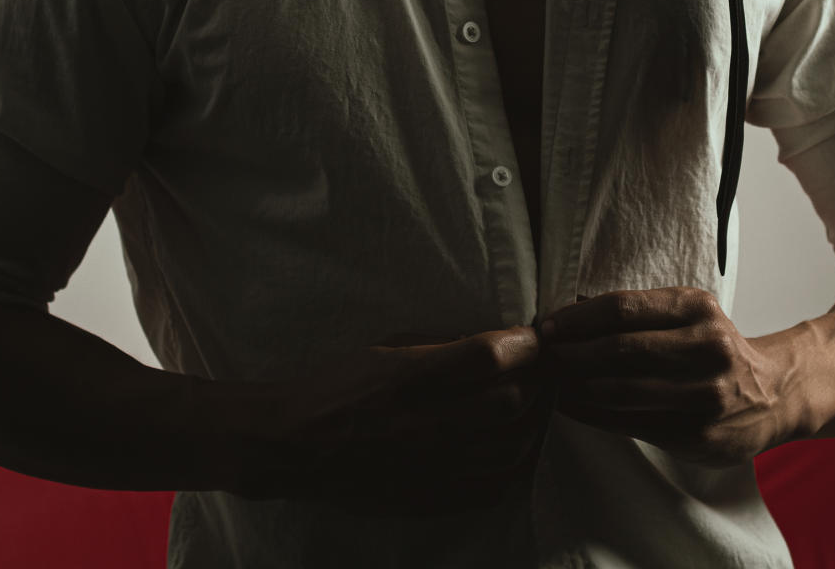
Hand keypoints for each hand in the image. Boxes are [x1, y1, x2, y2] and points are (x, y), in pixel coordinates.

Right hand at [238, 324, 551, 514]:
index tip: (534, 336)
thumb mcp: (385, 346)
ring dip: (532, 421)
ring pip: (511, 446)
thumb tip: (495, 341)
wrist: (293, 446)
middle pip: (510, 402)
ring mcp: (428, 467)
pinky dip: (517, 463)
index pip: (488, 356)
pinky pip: (494, 486)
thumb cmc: (338, 385)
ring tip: (532, 404)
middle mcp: (423, 423)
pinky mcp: (429, 499)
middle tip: (541, 369)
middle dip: (536, 380)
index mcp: (408, 376)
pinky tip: (516, 445)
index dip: (524, 343)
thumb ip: (441, 345)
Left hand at [541, 287, 796, 467]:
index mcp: (698, 308)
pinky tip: (572, 407)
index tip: (548, 325)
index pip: (625, 308)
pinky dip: (594, 416)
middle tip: (542, 356)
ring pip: (622, 391)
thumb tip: (575, 305)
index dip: (579, 318)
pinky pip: (632, 424)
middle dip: (571, 353)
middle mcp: (707, 348)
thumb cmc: (716, 347)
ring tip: (551, 381)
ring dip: (576, 386)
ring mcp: (704, 396)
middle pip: (621, 349)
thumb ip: (641, 310)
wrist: (775, 394)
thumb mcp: (690, 313)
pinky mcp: (698, 435)